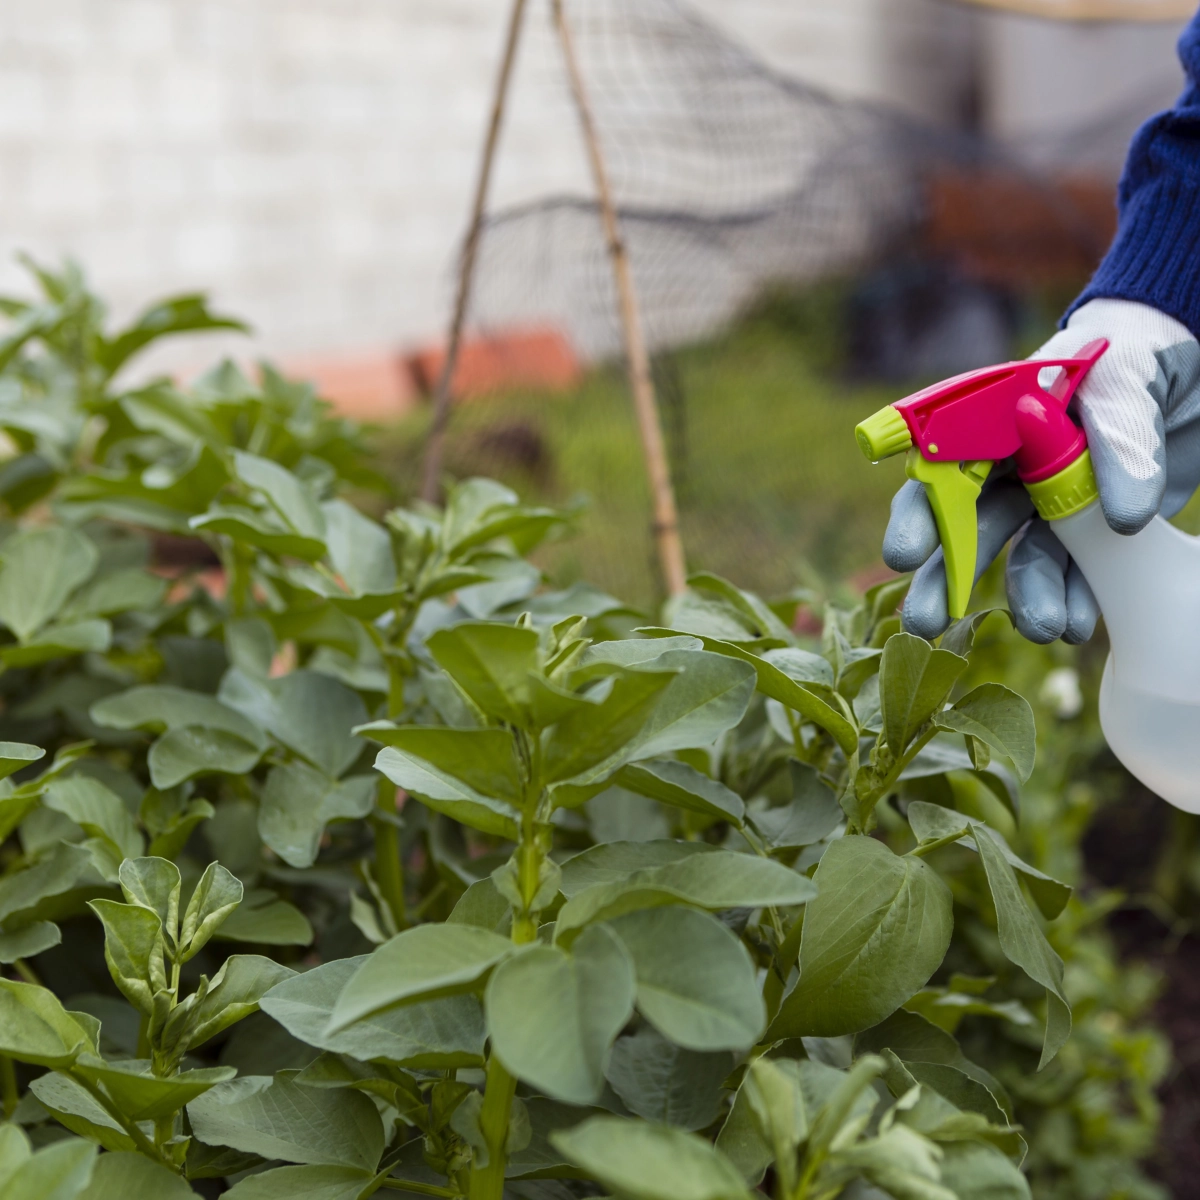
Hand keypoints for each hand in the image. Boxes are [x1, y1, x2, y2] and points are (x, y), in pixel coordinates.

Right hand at [883, 298, 1199, 642]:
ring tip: (1043, 629)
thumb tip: (1122, 519)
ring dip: (1027, 597)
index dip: (920, 514)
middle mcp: (1015, 467)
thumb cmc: (1145, 350)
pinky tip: (1078, 624)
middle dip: (946, 576)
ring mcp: (1054, 502)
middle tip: (924, 620)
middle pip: (968, 526)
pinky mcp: (1096, 530)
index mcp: (997, 421)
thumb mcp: (1131, 377)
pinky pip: (1079, 573)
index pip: (942, 469)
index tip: (905, 554)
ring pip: (1025, 557)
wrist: (1197, 358)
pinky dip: (1078, 600)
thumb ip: (1119, 439)